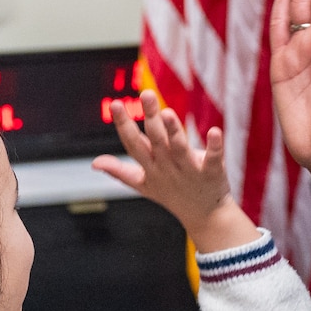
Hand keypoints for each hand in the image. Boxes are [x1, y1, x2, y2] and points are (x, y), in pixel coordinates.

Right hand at [90, 91, 256, 251]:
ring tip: (168, 113)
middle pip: (157, 140)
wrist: (204, 217)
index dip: (124, 125)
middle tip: (147, 93)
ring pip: (180, 149)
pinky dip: (214, 146)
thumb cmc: (172, 196)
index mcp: (150, 168)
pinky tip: (215, 132)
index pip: (133, 144)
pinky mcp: (211, 173)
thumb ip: (120, 171)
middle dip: (151, 117)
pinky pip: (213, 158)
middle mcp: (168, 167)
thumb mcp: (143, 185)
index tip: (116, 104)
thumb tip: (94, 163)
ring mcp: (189, 171)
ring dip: (174, 132)